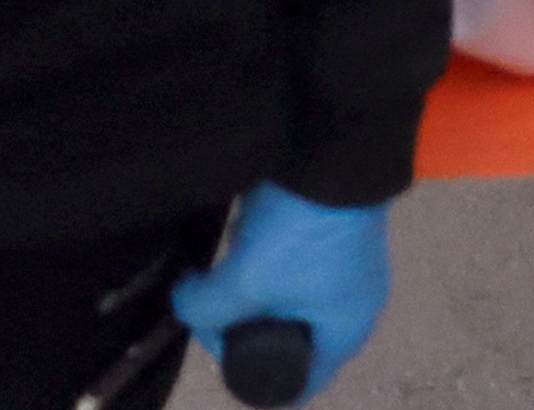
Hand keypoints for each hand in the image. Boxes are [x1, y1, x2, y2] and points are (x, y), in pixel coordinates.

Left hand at [168, 188, 388, 407]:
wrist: (337, 149)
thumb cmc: (304, 234)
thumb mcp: (249, 278)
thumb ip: (207, 307)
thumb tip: (183, 306)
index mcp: (344, 334)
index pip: (296, 385)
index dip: (249, 375)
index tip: (217, 341)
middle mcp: (351, 309)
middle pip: (285, 339)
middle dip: (243, 322)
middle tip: (213, 300)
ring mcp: (346, 269)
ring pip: (285, 297)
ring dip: (253, 282)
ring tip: (233, 257)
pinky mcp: (335, 234)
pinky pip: (293, 261)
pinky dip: (268, 251)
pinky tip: (251, 229)